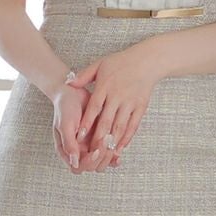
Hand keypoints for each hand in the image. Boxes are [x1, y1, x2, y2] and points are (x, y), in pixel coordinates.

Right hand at [51, 81, 120, 173]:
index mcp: (67, 151)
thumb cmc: (65, 107)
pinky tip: (119, 148)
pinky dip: (114, 153)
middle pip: (92, 167)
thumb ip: (68, 143)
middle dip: (101, 158)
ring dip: (108, 155)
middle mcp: (78, 152)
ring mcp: (89, 147)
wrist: (73, 92)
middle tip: (107, 141)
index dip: (88, 162)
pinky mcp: (98, 141)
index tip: (95, 150)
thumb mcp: (64, 124)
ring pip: (102, 162)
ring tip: (112, 140)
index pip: (77, 167)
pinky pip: (107, 153)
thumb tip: (74, 163)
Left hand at [64, 45, 159, 172]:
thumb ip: (84, 76)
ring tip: (104, 154)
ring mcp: (130, 102)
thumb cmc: (121, 62)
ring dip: (112, 142)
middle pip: (107, 120)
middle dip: (98, 138)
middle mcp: (118, 96)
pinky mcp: (141, 107)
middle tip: (90, 152)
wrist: (147, 61)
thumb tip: (68, 83)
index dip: (87, 123)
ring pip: (120, 126)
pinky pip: (134, 125)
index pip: (94, 108)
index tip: (79, 136)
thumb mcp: (100, 64)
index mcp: (106, 86)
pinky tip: (120, 148)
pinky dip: (127, 138)